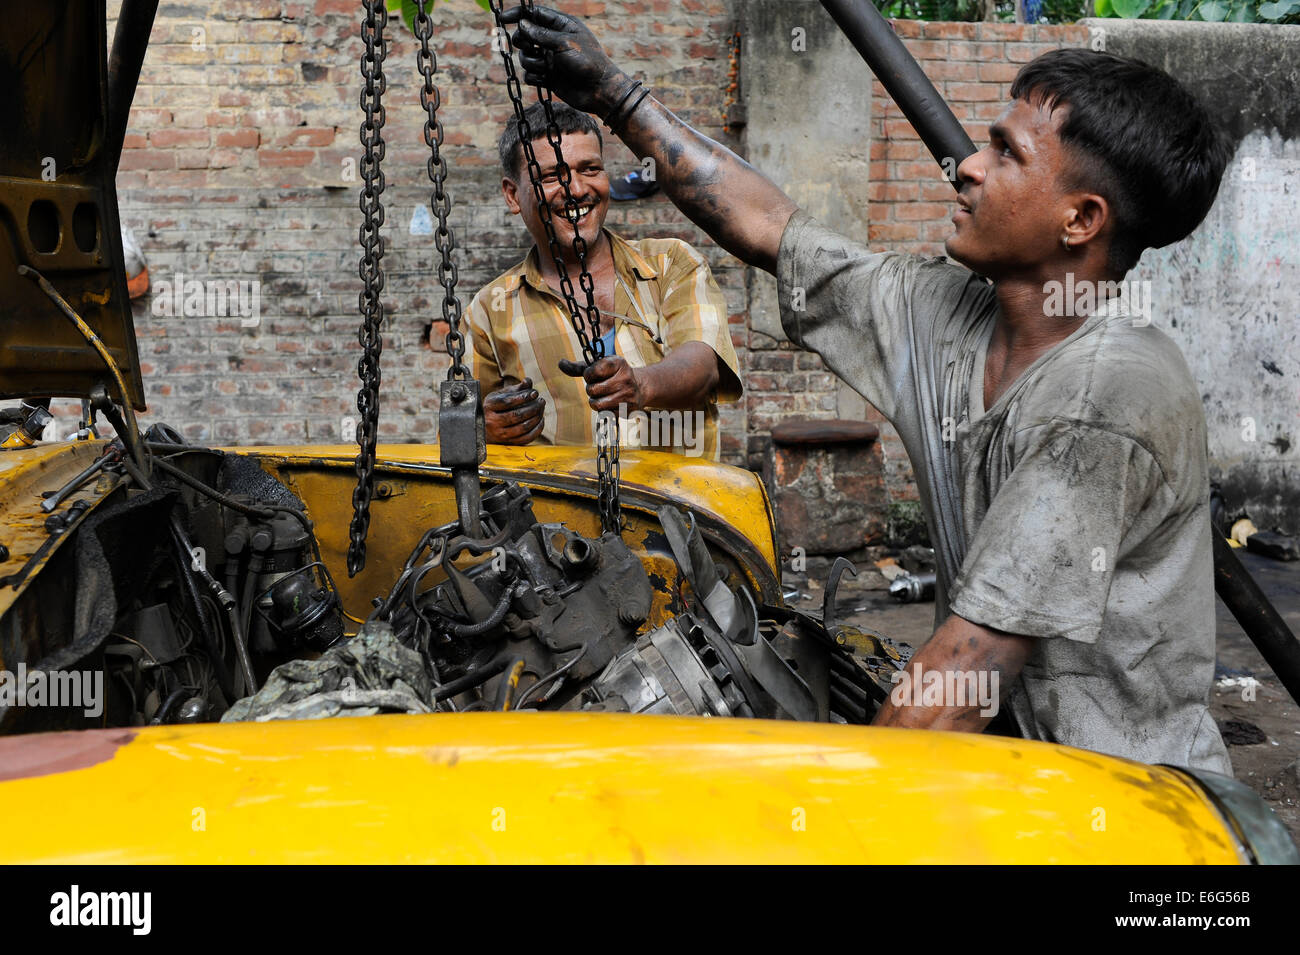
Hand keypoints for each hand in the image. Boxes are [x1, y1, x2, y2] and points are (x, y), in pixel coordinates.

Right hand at [483, 378, 545, 444]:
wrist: (485, 426)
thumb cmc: (497, 407)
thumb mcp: (502, 395)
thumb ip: (516, 388)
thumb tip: (528, 381)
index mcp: (489, 406)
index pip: (507, 402)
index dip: (523, 397)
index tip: (535, 393)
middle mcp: (492, 422)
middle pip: (516, 415)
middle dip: (533, 407)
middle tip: (541, 401)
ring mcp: (500, 434)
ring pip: (523, 427)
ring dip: (536, 417)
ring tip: (541, 408)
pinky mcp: (509, 443)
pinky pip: (527, 438)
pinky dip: (537, 429)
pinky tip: (541, 420)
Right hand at [499, 5, 626, 115]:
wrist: (598, 91)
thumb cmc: (587, 62)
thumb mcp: (564, 43)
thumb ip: (541, 34)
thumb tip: (522, 24)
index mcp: (561, 25)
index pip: (535, 14)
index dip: (518, 14)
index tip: (503, 18)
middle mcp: (553, 41)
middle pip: (525, 35)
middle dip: (522, 41)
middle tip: (529, 47)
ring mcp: (550, 59)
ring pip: (525, 57)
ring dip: (531, 62)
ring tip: (545, 67)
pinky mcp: (548, 77)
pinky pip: (529, 75)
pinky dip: (534, 77)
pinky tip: (546, 80)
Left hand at [559, 356, 646, 412]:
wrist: (640, 387)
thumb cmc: (613, 375)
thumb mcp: (600, 366)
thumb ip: (579, 367)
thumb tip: (560, 363)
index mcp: (618, 363)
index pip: (592, 371)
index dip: (588, 375)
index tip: (594, 375)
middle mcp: (626, 378)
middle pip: (592, 390)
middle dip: (591, 390)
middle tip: (599, 387)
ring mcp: (628, 395)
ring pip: (597, 404)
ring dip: (595, 401)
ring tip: (603, 396)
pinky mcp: (628, 409)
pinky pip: (605, 414)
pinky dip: (603, 410)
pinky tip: (611, 403)